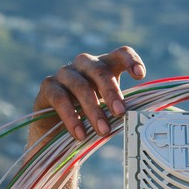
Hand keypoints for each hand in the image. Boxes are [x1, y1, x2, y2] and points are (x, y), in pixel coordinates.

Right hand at [30, 46, 146, 143]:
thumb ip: (120, 110)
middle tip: (120, 113)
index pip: (121, 54)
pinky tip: (80, 134)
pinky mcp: (48, 86)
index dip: (131, 61)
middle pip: (100, 70)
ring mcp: (65, 73)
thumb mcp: (108, 112)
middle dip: (112, 93)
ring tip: (103, 131)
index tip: (140, 75)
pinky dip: (72, 118)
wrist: (57, 130)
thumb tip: (139, 122)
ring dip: (94, 110)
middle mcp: (85, 64)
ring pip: (81, 86)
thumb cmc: (89, 117)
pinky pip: (61, 99)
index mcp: (105, 66)